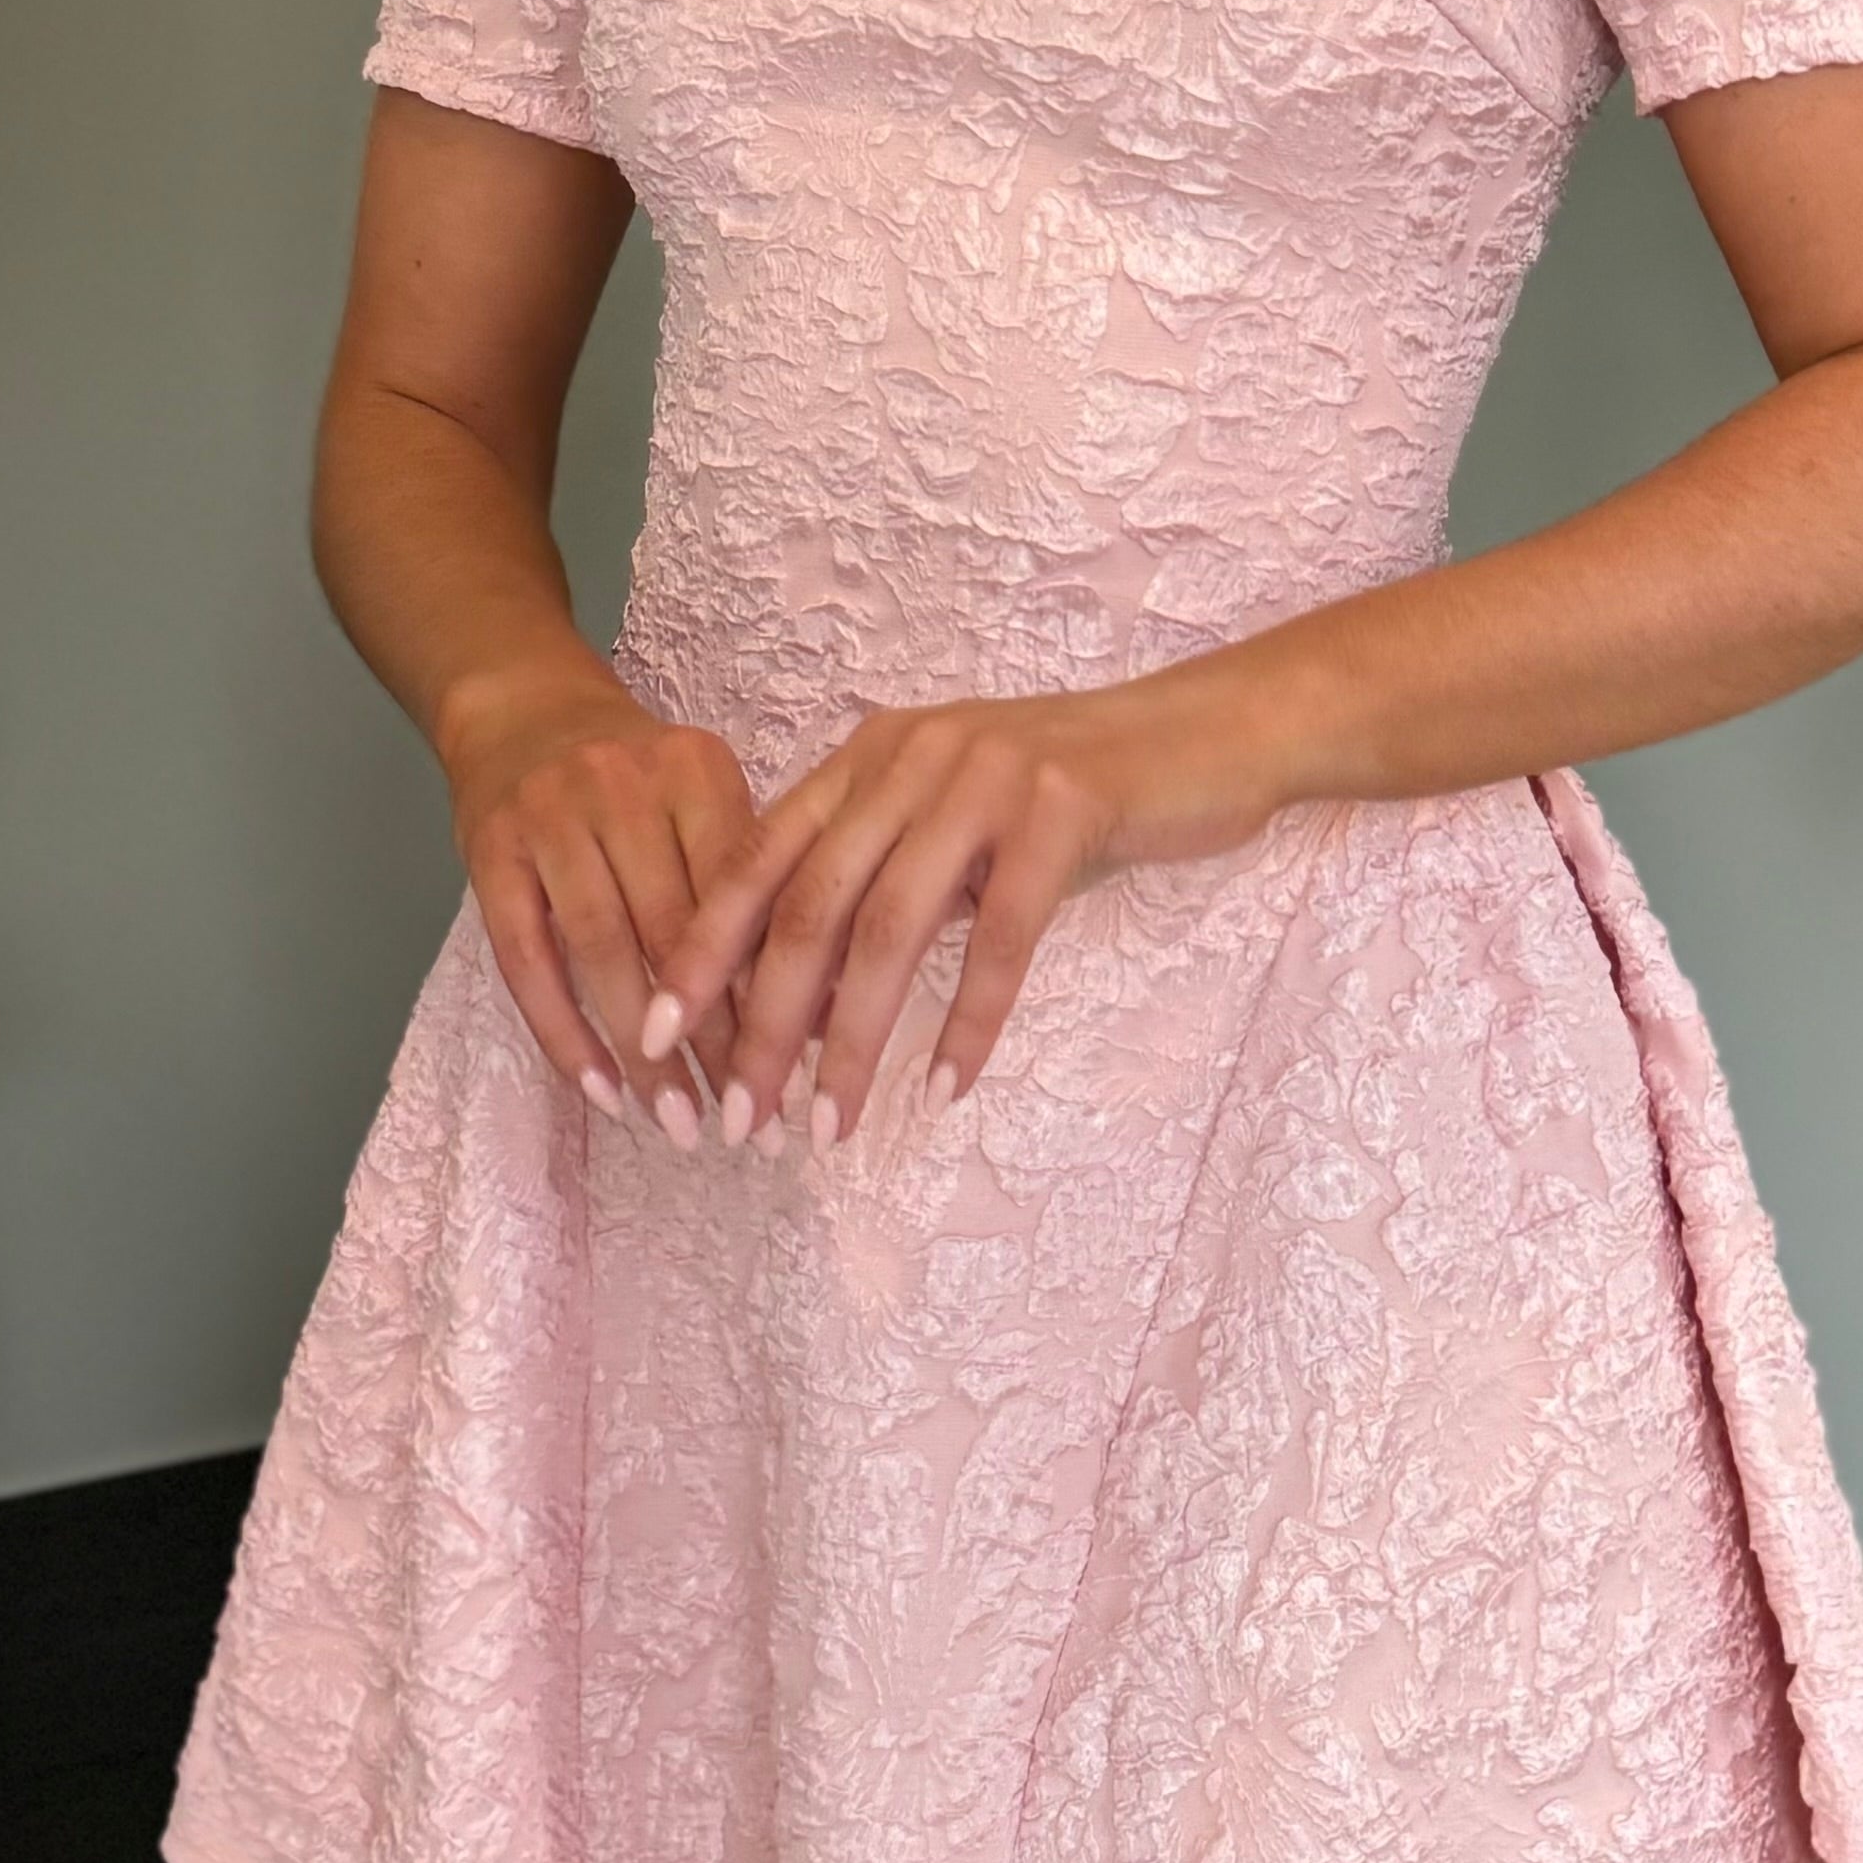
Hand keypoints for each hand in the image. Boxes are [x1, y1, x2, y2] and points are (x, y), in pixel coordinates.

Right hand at [443, 677, 763, 1146]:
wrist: (522, 709)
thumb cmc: (635, 778)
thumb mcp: (702, 799)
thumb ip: (752, 886)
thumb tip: (818, 1009)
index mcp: (695, 771)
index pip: (740, 893)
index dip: (768, 985)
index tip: (798, 1067)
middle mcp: (624, 786)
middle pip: (675, 928)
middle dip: (716, 1033)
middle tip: (750, 1115)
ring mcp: (550, 818)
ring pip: (604, 948)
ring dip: (643, 1048)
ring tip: (679, 1121)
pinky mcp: (492, 853)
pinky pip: (527, 960)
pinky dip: (564, 1033)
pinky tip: (602, 1091)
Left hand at [635, 669, 1286, 1152]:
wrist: (1207, 734)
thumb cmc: (1076, 793)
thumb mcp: (955, 814)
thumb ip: (881, 871)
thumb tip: (793, 992)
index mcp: (872, 754)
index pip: (758, 857)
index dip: (701, 949)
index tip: (656, 1034)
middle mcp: (913, 754)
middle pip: (810, 904)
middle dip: (764, 1022)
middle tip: (740, 1115)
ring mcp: (987, 777)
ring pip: (892, 929)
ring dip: (853, 1042)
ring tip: (830, 1127)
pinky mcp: (1063, 811)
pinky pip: (1002, 937)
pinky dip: (969, 1020)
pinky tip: (946, 1087)